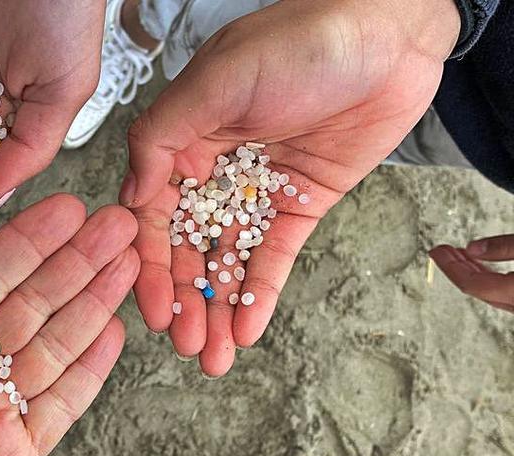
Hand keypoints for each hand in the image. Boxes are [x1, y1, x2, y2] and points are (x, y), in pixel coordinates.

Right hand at [123, 0, 460, 375]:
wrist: (388, 37)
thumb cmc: (299, 41)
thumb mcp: (218, 79)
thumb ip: (164, 134)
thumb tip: (130, 194)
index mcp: (185, 140)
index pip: (153, 214)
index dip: (150, 264)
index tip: (151, 307)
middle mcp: (216, 171)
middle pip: (189, 248)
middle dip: (185, 299)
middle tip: (185, 344)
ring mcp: (260, 192)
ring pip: (230, 261)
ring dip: (218, 309)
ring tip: (212, 356)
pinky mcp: (302, 205)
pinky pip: (276, 257)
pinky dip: (260, 295)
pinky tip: (247, 331)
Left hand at [430, 235, 513, 312]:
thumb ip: (505, 247)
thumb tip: (472, 248)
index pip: (471, 283)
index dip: (449, 266)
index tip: (436, 252)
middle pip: (478, 290)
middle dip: (458, 269)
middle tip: (443, 253)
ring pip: (492, 294)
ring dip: (474, 274)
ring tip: (461, 257)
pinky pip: (504, 294)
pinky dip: (490, 280)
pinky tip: (485, 269)